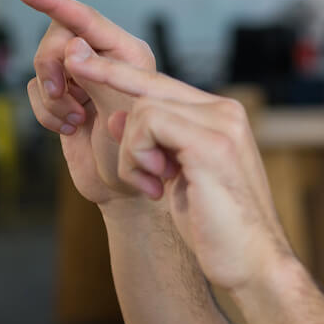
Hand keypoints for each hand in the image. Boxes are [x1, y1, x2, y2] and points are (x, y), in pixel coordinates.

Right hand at [17, 0, 155, 206]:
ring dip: (53, 97)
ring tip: (77, 120)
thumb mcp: (123, 113)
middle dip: (51, 66)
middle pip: (56, 37)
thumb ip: (99, 75)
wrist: (125, 191)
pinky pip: (36, 89)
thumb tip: (71, 44)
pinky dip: (46, 112)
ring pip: (43, 64)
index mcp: (129, 54)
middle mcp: (105, 59)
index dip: (54, 2)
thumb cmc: (138, 156)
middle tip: (66, 96)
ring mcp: (82, 78)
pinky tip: (70, 129)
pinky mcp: (64, 97)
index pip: (86, 19)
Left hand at [62, 38, 293, 291]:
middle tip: (71, 60)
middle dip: (105, 75)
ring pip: (142, 108)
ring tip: (151, 185)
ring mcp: (221, 123)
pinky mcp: (211, 142)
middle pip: (149, 82)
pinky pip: (147, 124)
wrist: (252, 264)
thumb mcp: (175, 180)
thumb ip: (153, 146)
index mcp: (221, 117)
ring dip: (130, 153)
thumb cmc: (216, 230)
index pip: (162, 85)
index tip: (82, 59)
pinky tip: (156, 185)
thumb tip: (115, 118)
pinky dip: (136, 158)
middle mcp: (225, 112)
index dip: (120, 72)